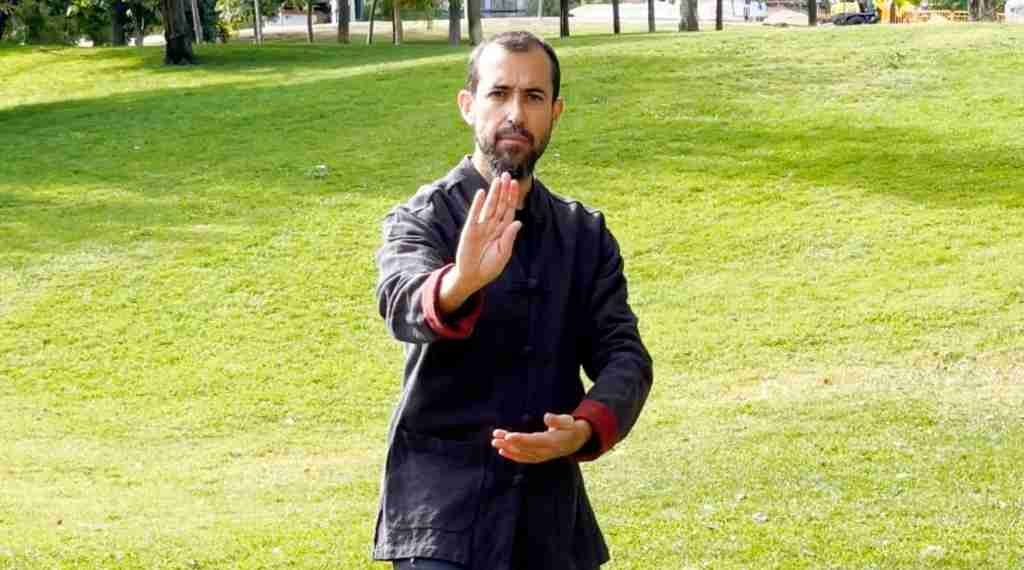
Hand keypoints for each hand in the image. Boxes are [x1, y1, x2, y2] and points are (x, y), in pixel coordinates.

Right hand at [438, 173, 521, 314]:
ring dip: (493, 193)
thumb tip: (518, 221)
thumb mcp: (503, 254)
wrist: (473, 277)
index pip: (508, 210)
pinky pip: (474, 215)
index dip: (512, 197)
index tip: (516, 183)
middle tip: (507, 175)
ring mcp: (481, 227)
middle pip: (499, 204)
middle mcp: (492, 226)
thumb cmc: (489, 267)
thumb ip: (509, 238)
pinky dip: (477, 205)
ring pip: (489, 207)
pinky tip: (481, 193)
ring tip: (497, 180)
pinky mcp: (470, 231)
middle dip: (503, 190)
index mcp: (502, 230)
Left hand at [491, 413, 593, 463]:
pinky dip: (512, 455)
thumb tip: (546, 417)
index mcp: (554, 442)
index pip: (535, 441)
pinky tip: (501, 450)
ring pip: (522, 454)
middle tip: (495, 437)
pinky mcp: (538, 458)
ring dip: (507, 449)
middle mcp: (547, 452)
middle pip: (525, 449)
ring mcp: (542, 457)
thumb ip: (557, 420)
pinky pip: (524, 458)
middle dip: (509, 444)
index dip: (521, 440)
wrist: (575, 442)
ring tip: (494, 441)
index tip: (508, 436)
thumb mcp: (568, 421)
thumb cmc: (570, 427)